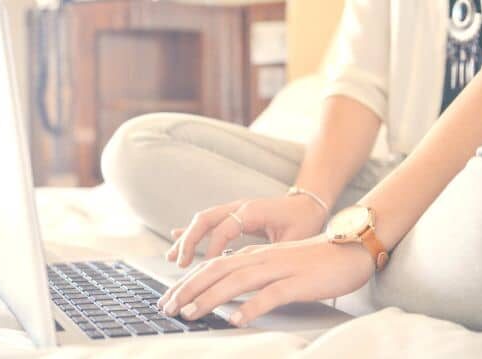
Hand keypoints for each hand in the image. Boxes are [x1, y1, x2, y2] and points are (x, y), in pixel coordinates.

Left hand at [157, 235, 374, 326]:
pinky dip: (251, 307)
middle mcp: (262, 259)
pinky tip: (236, 320)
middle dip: (188, 290)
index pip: (212, 266)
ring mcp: (279, 269)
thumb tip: (227, 292)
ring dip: (210, 298)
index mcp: (255, 255)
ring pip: (236, 281)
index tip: (168, 299)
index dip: (187, 283)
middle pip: (216, 271)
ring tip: (190, 314)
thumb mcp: (277, 264)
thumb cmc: (314, 261)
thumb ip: (253, 273)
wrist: (351, 249)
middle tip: (167, 308)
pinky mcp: (298, 282)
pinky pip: (271, 295)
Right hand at [167, 195, 328, 267]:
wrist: (309, 203)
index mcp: (253, 211)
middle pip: (205, 219)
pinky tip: (176, 238)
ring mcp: (234, 209)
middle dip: (190, 241)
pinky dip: (192, 232)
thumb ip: (273, 252)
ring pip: (203, 220)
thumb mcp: (293, 239)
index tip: (208, 267)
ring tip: (173, 258)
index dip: (214, 248)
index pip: (225, 229)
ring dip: (187, 238)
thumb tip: (256, 272)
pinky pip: (208, 222)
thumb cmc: (304, 221)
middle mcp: (240, 207)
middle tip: (180, 264)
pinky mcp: (234, 215)